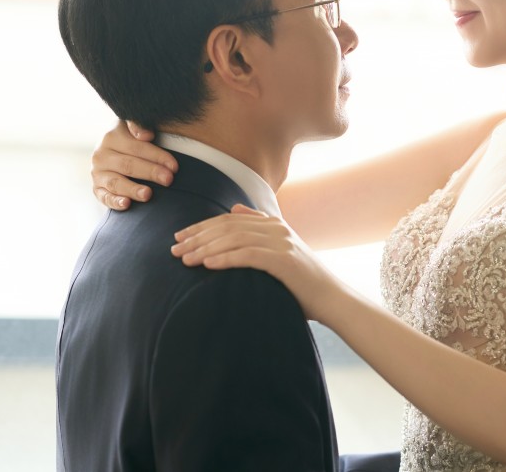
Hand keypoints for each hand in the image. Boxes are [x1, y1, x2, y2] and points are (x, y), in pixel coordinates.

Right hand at [91, 120, 177, 209]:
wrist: (115, 151)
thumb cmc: (134, 139)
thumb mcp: (135, 127)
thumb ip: (139, 125)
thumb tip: (146, 135)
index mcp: (112, 136)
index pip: (137, 147)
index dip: (157, 156)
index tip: (174, 166)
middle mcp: (101, 154)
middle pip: (128, 165)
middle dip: (150, 172)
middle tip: (168, 179)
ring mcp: (97, 173)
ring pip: (116, 182)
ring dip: (133, 189)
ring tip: (148, 194)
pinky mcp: (97, 188)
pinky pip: (104, 197)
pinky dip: (115, 202)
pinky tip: (127, 204)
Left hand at [171, 205, 344, 322]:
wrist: (332, 298)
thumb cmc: (302, 282)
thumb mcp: (281, 249)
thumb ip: (259, 228)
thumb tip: (234, 208)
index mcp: (273, 224)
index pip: (228, 220)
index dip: (201, 227)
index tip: (179, 237)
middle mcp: (276, 228)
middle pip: (227, 227)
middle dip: (197, 237)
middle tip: (174, 249)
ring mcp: (281, 242)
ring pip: (234, 239)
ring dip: (205, 249)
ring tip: (184, 259)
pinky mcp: (283, 260)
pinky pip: (247, 255)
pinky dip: (224, 258)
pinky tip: (206, 265)